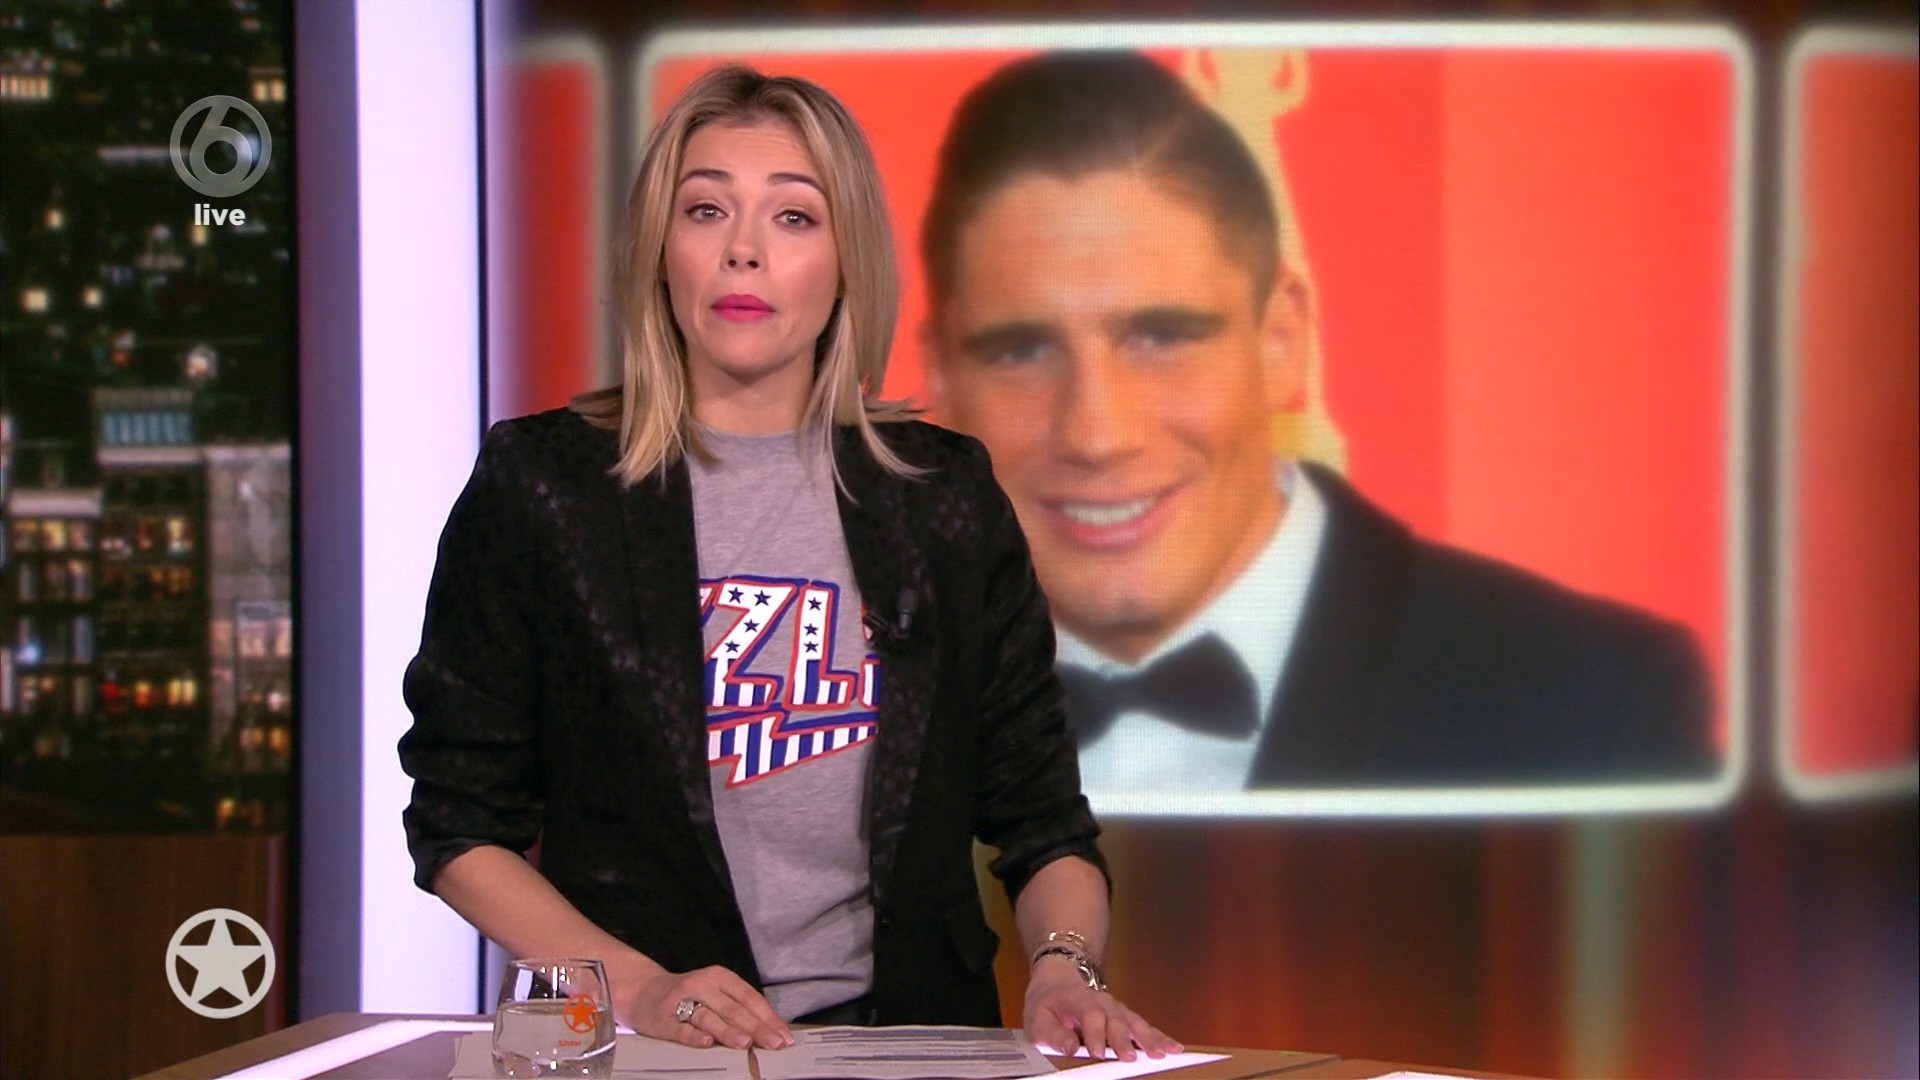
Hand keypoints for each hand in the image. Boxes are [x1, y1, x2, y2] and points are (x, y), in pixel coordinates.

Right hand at [617, 964, 793, 1050]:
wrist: (643, 991)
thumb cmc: (688, 995)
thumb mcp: (715, 992)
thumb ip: (739, 1008)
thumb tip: (770, 1030)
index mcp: (719, 977)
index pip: (749, 997)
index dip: (768, 1016)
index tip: (783, 1035)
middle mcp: (701, 986)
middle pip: (733, 1009)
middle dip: (756, 1027)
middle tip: (773, 1043)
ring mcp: (681, 1002)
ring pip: (709, 1017)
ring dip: (729, 1031)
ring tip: (746, 1043)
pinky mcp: (663, 1019)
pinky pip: (681, 1029)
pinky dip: (694, 1037)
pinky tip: (707, 1044)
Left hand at [1023, 956, 1181, 1061]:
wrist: (1057, 984)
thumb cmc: (1047, 1005)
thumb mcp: (1037, 1020)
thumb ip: (1053, 1035)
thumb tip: (1069, 1048)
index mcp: (1077, 999)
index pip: (1090, 1014)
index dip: (1094, 1034)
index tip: (1097, 1053)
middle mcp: (1102, 1002)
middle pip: (1116, 1020)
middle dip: (1124, 1040)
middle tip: (1130, 1059)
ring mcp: (1116, 1009)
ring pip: (1135, 1023)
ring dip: (1149, 1038)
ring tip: (1163, 1053)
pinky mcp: (1125, 1019)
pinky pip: (1144, 1028)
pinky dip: (1159, 1037)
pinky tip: (1174, 1048)